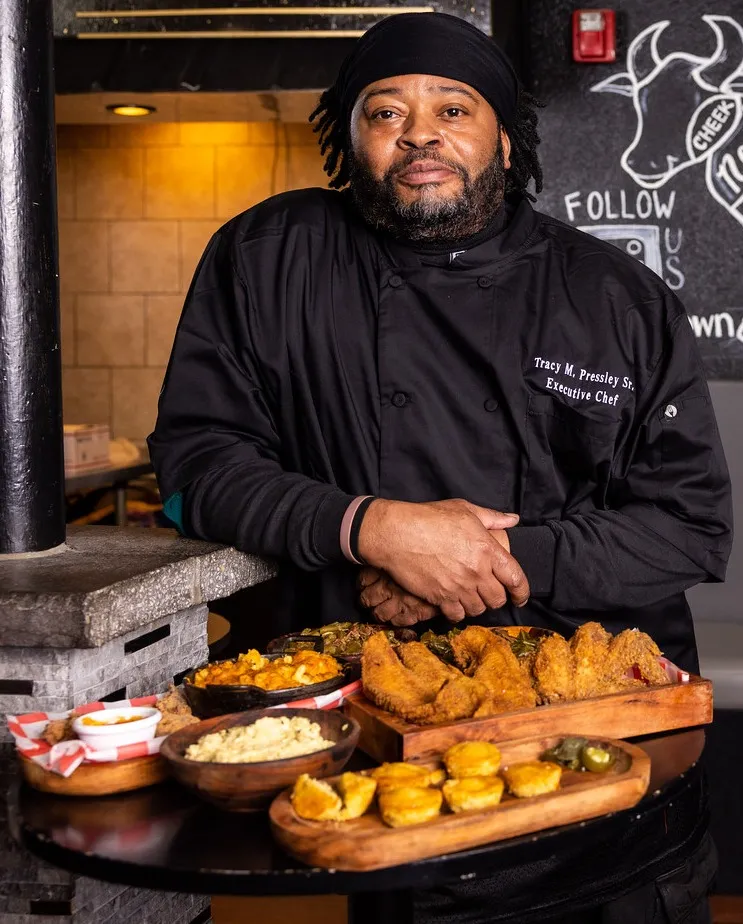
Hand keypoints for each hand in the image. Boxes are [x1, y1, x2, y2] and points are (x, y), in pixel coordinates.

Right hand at [357, 498, 529, 622]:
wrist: (397, 534)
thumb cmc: (429, 518)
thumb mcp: (464, 509)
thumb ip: (492, 517)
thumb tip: (512, 519)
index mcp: (487, 549)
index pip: (516, 578)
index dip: (522, 592)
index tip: (520, 596)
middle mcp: (476, 572)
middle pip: (498, 598)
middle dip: (497, 598)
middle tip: (490, 593)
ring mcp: (458, 587)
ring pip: (478, 609)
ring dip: (477, 605)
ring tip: (471, 597)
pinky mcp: (440, 597)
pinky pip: (457, 615)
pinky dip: (458, 612)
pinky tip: (454, 604)